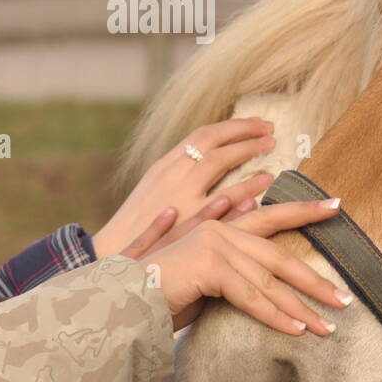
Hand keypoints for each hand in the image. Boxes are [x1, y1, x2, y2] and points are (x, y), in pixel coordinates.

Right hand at [93, 118, 279, 258]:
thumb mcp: (157, 190)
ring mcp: (177, 197)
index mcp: (165, 166)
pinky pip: (215, 203)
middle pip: (212, 142)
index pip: (202, 135)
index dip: (233, 126)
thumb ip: (184, 174)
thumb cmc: (139, 226)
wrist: (111, 257)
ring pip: (214, 164)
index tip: (258, 124)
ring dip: (245, 152)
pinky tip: (261, 187)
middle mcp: (171, 176)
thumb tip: (215, 162)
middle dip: (244, 132)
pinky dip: (240, 190)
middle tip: (271, 130)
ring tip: (271, 148)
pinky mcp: (184, 225)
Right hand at [134, 200, 352, 333]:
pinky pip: (253, 296)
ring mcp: (216, 246)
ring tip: (329, 327)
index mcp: (223, 228)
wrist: (119, 303)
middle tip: (347, 299)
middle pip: (281, 255)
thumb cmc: (160, 298)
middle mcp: (223, 230)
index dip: (305, 210)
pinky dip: (276, 316)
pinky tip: (297, 331)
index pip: (273, 216)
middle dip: (317, 281)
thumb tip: (274, 288)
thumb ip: (238, 277)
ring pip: (271, 281)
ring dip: (302, 308)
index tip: (338, 206)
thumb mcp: (207, 284)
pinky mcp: (210, 266)